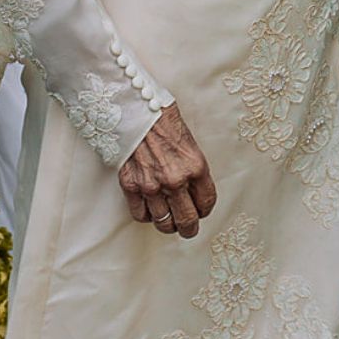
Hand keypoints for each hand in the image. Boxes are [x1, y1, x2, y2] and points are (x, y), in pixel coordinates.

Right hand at [117, 103, 216, 239]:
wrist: (136, 109)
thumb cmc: (163, 119)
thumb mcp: (190, 143)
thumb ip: (193, 169)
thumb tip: (194, 190)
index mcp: (196, 167)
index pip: (207, 203)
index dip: (205, 211)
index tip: (201, 211)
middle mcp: (175, 180)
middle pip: (187, 221)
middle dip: (190, 229)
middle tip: (188, 229)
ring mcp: (151, 185)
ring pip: (164, 223)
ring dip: (168, 225)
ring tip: (169, 222)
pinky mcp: (131, 185)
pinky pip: (141, 215)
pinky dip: (147, 216)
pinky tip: (150, 210)